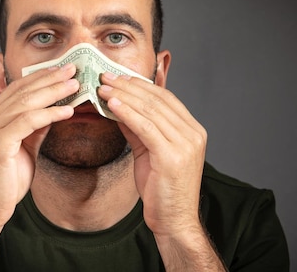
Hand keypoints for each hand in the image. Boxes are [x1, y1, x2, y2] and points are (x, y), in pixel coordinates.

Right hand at [0, 63, 78, 227]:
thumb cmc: (5, 184)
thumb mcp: (24, 150)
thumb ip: (34, 130)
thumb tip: (54, 111)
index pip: (15, 90)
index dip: (39, 78)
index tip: (62, 70)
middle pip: (21, 92)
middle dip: (49, 78)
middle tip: (73, 69)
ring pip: (24, 103)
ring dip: (53, 92)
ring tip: (75, 84)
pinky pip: (27, 122)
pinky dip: (49, 114)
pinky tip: (68, 111)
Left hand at [98, 72, 206, 236]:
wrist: (174, 220)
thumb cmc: (162, 189)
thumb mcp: (148, 151)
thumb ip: (137, 128)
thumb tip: (117, 106)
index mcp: (192, 130)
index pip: (165, 98)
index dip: (139, 85)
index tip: (117, 76)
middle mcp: (193, 133)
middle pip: (157, 100)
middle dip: (128, 86)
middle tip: (105, 76)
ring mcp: (186, 144)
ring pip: (150, 111)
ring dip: (123, 96)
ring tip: (103, 87)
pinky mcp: (172, 156)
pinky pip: (145, 127)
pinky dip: (126, 113)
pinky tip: (110, 104)